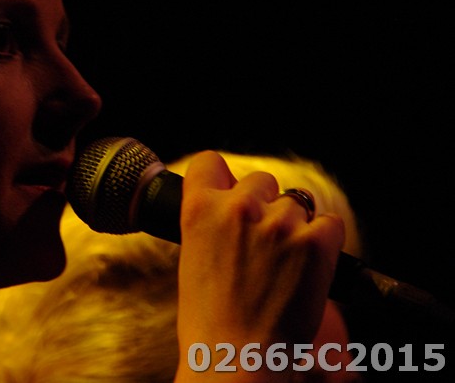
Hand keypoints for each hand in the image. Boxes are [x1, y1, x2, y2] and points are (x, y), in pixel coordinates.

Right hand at [174, 151, 344, 380]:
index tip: (227, 191)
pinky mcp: (315, 242)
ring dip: (293, 226)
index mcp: (198, 209)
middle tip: (261, 242)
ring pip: (296, 203)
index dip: (220, 178)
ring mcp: (279, 223)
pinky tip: (307, 268)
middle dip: (263, 205)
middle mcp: (238, 208)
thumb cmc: (209, 320)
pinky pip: (329, 224)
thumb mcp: (191, 258)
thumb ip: (209, 223)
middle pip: (260, 181)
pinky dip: (323, 243)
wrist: (238, 357)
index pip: (210, 162)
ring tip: (283, 265)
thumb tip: (233, 207)